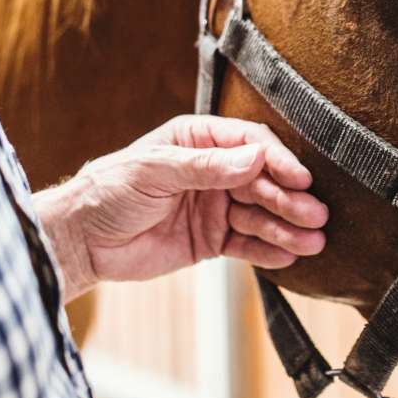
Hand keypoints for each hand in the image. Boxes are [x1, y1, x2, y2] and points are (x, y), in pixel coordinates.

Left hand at [37, 115, 328, 296]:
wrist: (82, 240)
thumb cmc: (110, 190)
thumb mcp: (155, 170)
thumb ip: (206, 167)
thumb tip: (255, 157)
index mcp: (198, 141)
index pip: (249, 144)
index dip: (277, 160)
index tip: (299, 178)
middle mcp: (213, 171)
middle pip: (262, 181)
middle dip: (290, 198)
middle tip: (315, 214)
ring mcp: (214, 206)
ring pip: (260, 215)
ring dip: (287, 228)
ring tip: (313, 241)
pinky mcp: (211, 240)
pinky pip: (246, 244)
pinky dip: (268, 251)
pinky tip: (290, 256)